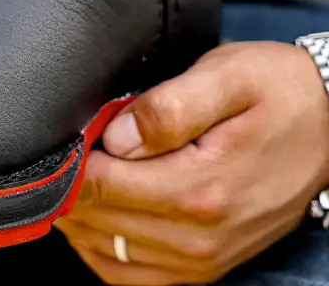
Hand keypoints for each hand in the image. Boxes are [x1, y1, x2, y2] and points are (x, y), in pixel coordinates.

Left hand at [57, 42, 328, 283]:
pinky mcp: (206, 267)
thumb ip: (165, 108)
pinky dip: (103, 249)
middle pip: (98, 223)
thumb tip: (114, 137)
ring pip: (107, 256)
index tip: (64, 134)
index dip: (71, 160)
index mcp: (201, 189)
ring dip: (80, 220)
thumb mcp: (226, 76)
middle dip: (69, 186)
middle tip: (65, 148)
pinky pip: (132, 277)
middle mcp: (201, 237)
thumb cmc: (278, 91)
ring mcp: (205, 260)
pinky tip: (97, 212)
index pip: (101, 186)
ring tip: (76, 175)